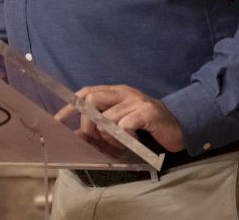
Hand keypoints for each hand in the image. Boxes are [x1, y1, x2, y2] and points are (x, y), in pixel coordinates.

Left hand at [55, 84, 185, 152]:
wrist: (181, 126)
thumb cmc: (147, 128)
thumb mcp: (121, 126)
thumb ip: (102, 128)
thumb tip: (78, 136)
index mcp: (115, 92)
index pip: (85, 92)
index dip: (70, 106)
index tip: (57, 120)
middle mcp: (124, 92)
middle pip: (91, 101)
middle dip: (88, 124)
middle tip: (96, 139)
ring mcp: (136, 101)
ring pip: (108, 118)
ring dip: (109, 137)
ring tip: (121, 144)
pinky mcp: (148, 113)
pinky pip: (125, 125)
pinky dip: (125, 138)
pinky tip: (133, 142)